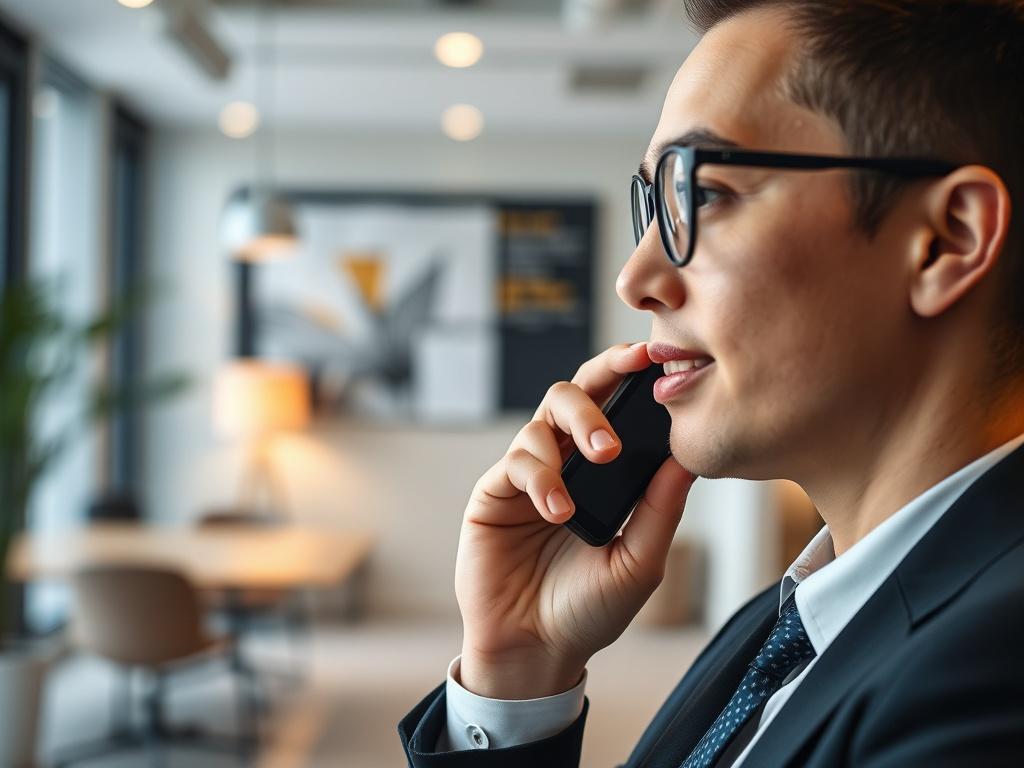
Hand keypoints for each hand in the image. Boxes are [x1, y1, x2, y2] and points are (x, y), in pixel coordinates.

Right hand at [455, 342, 695, 699]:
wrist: (536, 649)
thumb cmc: (589, 608)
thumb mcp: (640, 561)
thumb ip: (660, 508)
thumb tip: (688, 456)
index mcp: (605, 474)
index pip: (618, 410)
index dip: (632, 378)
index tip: (657, 356)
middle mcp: (567, 463)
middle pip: (577, 393)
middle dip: (603, 382)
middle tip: (631, 381)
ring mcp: (529, 474)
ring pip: (544, 417)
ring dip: (575, 429)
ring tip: (600, 462)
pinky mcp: (494, 492)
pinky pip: (517, 460)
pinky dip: (542, 476)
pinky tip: (558, 509)